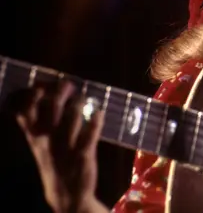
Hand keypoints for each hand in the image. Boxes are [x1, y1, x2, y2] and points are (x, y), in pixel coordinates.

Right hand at [15, 80, 104, 212]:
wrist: (67, 195)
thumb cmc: (54, 160)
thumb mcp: (38, 143)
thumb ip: (34, 120)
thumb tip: (36, 89)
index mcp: (35, 136)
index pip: (26, 110)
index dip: (33, 93)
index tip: (42, 83)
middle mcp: (48, 140)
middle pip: (51, 109)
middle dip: (59, 92)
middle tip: (68, 85)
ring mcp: (66, 147)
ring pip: (71, 119)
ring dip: (78, 104)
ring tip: (83, 97)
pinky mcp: (84, 155)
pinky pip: (90, 135)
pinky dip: (96, 121)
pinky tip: (100, 112)